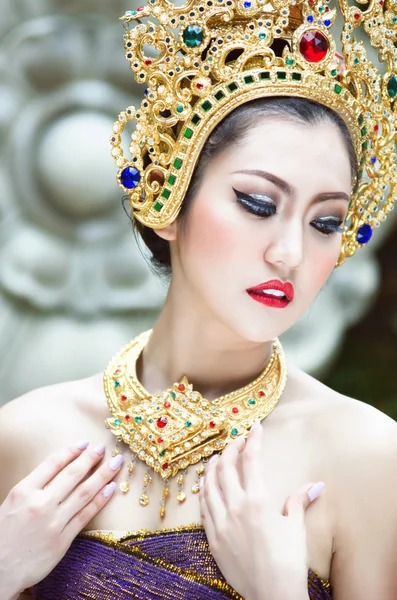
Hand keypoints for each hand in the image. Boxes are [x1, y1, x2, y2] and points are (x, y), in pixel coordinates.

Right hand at [0, 441, 123, 598]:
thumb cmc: (3, 534)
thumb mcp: (11, 502)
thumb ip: (34, 487)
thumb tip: (61, 468)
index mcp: (23, 491)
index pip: (53, 463)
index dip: (71, 451)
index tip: (85, 443)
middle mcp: (39, 504)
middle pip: (72, 475)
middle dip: (90, 458)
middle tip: (102, 448)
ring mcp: (52, 523)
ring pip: (84, 493)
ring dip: (103, 475)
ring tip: (116, 463)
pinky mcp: (62, 541)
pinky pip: (85, 515)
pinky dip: (100, 500)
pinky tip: (111, 489)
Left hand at [199, 421, 324, 599]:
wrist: (273, 595)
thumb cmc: (288, 561)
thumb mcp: (295, 527)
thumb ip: (299, 501)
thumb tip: (315, 484)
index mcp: (257, 500)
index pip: (251, 459)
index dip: (252, 439)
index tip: (255, 428)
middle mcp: (235, 507)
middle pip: (226, 466)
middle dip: (231, 447)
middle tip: (237, 440)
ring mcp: (220, 522)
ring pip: (209, 484)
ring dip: (213, 466)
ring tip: (218, 457)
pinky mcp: (212, 538)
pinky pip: (203, 507)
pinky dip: (203, 491)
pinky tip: (206, 485)